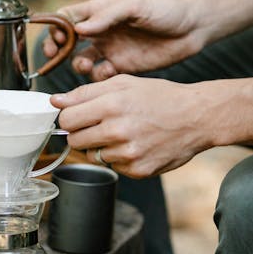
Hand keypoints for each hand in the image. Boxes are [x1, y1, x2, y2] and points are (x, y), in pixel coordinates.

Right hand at [43, 0, 203, 80]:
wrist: (192, 29)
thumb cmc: (165, 10)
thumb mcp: (136, 5)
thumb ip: (108, 15)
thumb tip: (79, 28)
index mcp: (100, 11)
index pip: (67, 16)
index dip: (57, 26)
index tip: (59, 36)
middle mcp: (101, 30)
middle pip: (67, 40)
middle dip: (57, 48)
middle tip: (54, 55)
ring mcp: (110, 49)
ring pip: (81, 59)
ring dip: (77, 64)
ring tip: (86, 65)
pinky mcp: (122, 67)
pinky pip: (101, 75)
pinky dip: (98, 77)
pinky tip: (108, 72)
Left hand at [52, 75, 210, 176]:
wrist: (196, 117)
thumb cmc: (159, 96)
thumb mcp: (123, 83)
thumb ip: (85, 93)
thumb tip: (55, 101)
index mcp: (111, 105)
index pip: (67, 120)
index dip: (69, 118)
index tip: (77, 116)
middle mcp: (118, 131)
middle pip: (75, 140)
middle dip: (82, 132)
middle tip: (100, 124)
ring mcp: (128, 153)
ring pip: (93, 155)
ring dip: (101, 145)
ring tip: (123, 132)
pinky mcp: (138, 170)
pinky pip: (113, 166)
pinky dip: (119, 157)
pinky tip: (136, 144)